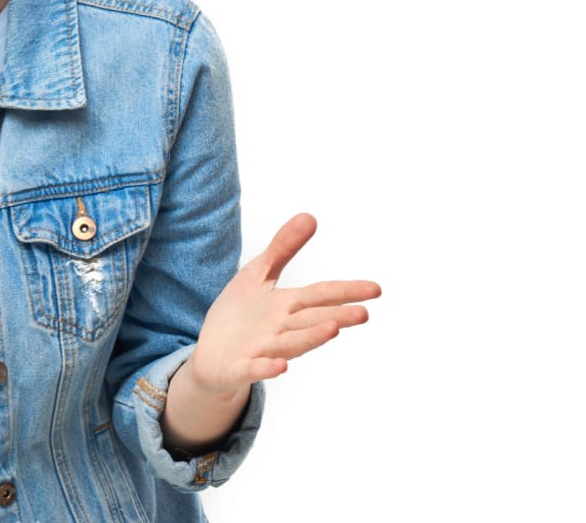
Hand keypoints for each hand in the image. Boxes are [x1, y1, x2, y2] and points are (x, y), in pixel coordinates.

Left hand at [186, 213, 379, 394]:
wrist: (208, 356)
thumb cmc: (238, 316)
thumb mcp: (257, 275)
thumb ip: (282, 249)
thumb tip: (310, 216)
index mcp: (286, 306)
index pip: (321, 296)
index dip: (346, 291)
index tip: (376, 289)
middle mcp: (280, 329)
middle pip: (312, 321)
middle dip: (337, 316)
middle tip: (363, 313)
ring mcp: (261, 350)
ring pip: (290, 344)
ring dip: (310, 338)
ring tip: (333, 330)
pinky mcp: (239, 368)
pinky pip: (254, 368)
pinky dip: (266, 368)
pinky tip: (281, 366)